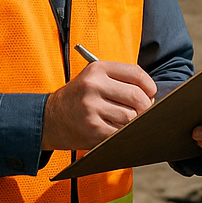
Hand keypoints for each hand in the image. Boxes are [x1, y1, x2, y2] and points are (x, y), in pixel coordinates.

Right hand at [42, 61, 156, 151]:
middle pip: (137, 97)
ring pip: (130, 117)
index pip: (136, 74)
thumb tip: (152, 96)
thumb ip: (120, 81)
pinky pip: (120, 132)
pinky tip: (114, 130)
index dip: (149, 86)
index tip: (150, 93)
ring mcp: (91, 108)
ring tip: (122, 120)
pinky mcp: (91, 128)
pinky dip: (122, 133)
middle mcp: (93, 86)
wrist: (49, 118)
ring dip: (132, 122)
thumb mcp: (94, 78)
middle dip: (145, 106)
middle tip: (142, 110)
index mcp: (97, 69)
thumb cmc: (78, 98)